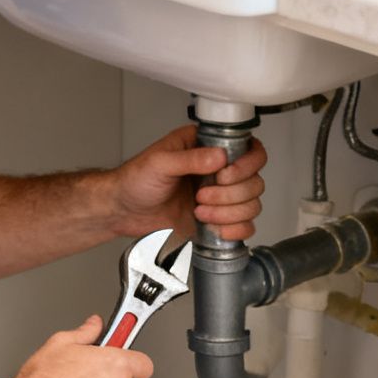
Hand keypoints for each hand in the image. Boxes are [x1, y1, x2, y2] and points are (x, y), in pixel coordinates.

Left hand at [113, 125, 267, 241]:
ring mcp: (221, 196)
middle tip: (201, 196)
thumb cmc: (135, 181)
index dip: (245, 165)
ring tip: (200, 212)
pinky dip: (234, 230)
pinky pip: (244, 226)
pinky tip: (215, 228)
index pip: (250, 150)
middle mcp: (219, 171)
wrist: (123, 211)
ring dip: (228, 213)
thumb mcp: (159, 163)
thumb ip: (190, 159)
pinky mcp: (218, 219)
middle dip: (230, 195)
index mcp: (208, 147)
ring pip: (252, 205)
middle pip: (255, 182)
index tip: (223, 175)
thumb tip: (220, 156)